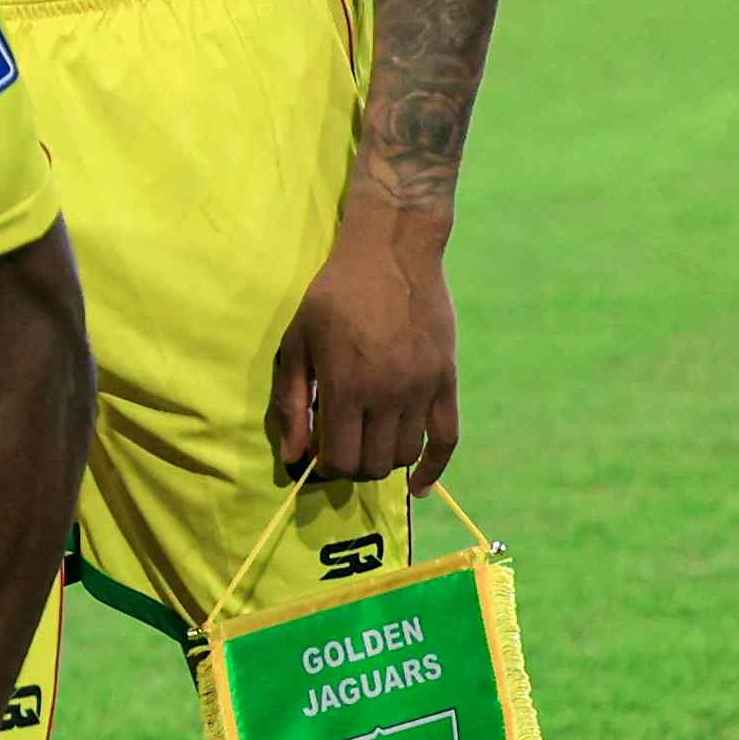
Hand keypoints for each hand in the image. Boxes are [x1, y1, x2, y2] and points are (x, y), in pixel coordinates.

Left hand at [276, 193, 459, 489]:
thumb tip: (293, 456)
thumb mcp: (296, 343)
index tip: (316, 455)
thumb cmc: (334, 296)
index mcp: (345, 386)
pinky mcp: (447, 381)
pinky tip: (418, 486)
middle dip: (350, 468)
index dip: (323, 467)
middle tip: (340, 450)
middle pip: (372, 465)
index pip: (338, 459)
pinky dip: (434, 468)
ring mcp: (422, 389)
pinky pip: (448, 439)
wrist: (393, 254)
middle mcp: (387, 395)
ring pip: (405, 456)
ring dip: (383, 463)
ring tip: (367, 447)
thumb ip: (290, 403)